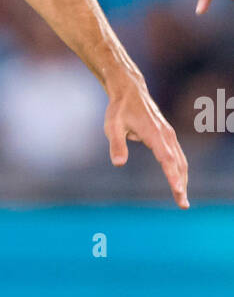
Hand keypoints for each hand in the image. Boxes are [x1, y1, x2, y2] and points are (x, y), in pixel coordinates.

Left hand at [105, 79, 188, 208]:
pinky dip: (180, 170)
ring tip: (182, 199)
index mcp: (154, 134)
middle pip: (178, 163)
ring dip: (183, 179)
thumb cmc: (119, 109)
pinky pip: (177, 155)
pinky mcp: (168, 135)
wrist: (130, 91)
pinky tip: (180, 182)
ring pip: (180, 160)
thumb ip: (116, 145)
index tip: (178, 191)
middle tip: (183, 205)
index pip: (167, 159)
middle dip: (182, 184)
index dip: (173, 176)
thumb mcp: (112, 127)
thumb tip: (119, 164)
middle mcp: (166, 134)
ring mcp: (169, 134)